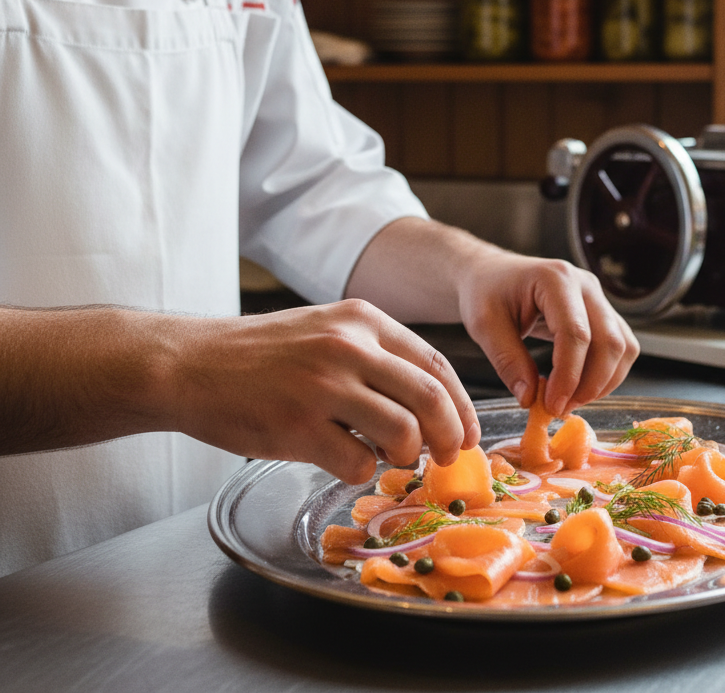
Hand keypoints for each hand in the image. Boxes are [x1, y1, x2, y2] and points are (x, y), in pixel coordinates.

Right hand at [172, 300, 479, 484]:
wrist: (189, 364)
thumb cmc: (261, 354)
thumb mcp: (325, 330)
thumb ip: (375, 356)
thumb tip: (429, 403)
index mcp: (361, 320)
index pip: (436, 363)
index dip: (462, 404)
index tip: (468, 432)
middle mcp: (348, 346)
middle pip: (431, 398)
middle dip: (452, 435)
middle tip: (448, 457)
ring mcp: (323, 386)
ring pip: (403, 433)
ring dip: (407, 457)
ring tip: (392, 460)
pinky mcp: (297, 426)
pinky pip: (356, 462)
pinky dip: (361, 471)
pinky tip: (345, 462)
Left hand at [457, 251, 639, 416]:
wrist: (491, 274)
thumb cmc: (486, 293)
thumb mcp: (484, 325)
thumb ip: (508, 361)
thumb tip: (530, 399)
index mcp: (555, 279)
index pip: (576, 333)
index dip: (569, 376)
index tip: (551, 406)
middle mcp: (585, 284)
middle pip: (610, 341)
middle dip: (590, 384)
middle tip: (560, 408)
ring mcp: (598, 297)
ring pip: (623, 347)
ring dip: (603, 382)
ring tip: (569, 401)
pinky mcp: (603, 312)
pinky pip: (620, 347)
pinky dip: (607, 374)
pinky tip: (579, 388)